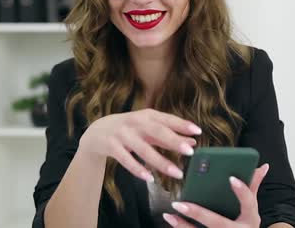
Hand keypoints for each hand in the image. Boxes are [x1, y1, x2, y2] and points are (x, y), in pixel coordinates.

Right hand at [79, 108, 201, 180]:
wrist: (96, 132)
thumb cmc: (129, 129)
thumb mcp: (148, 129)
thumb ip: (169, 136)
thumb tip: (192, 143)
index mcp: (146, 115)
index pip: (167, 119)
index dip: (182, 124)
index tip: (198, 131)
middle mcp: (135, 122)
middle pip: (157, 131)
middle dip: (174, 141)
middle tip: (190, 152)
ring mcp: (122, 134)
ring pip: (144, 149)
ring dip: (161, 162)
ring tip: (177, 173)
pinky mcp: (111, 146)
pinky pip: (126, 160)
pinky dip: (138, 169)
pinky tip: (150, 178)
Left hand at [162, 164, 269, 227]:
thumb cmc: (245, 225)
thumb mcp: (252, 209)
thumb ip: (253, 187)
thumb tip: (262, 166)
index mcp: (250, 218)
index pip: (248, 203)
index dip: (241, 191)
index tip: (231, 177)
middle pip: (218, 223)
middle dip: (198, 213)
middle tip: (180, 203)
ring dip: (184, 225)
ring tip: (170, 213)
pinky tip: (172, 219)